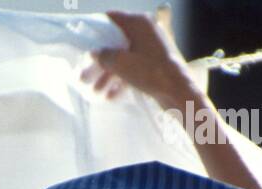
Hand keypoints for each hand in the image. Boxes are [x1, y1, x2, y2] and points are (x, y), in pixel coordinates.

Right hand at [82, 8, 196, 106]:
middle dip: (100, 62)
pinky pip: (134, 69)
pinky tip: (112, 96)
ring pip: (124, 58)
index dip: (96, 29)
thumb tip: (95, 53)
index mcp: (138, 23)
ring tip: (96, 91)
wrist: (178, 91)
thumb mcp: (121, 63)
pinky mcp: (155, 63)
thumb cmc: (150, 72)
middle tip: (85, 77)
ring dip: (109, 75)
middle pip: (116, 43)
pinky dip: (122, 80)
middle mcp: (145, 31)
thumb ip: (104, 56)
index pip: (112, 18)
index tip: (83, 41)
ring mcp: (151, 48)